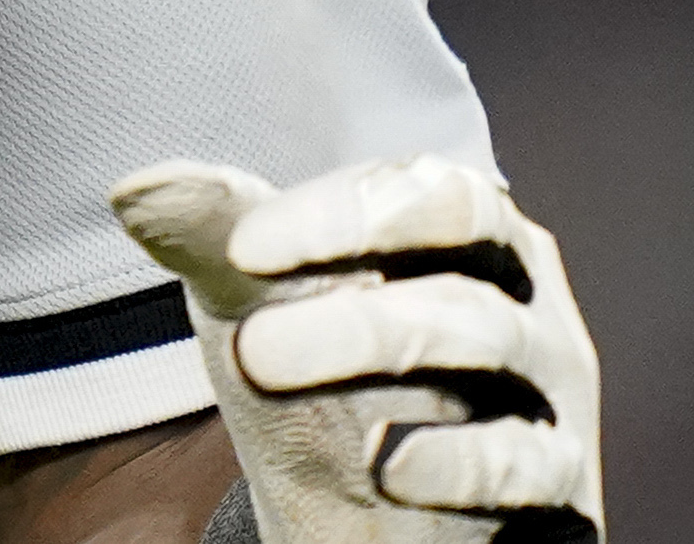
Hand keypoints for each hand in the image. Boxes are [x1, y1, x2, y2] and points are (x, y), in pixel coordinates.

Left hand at [107, 155, 600, 543]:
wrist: (378, 526)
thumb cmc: (330, 387)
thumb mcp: (267, 306)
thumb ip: (218, 240)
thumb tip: (136, 185)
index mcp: (465, 230)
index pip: (424, 188)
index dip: (339, 213)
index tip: (243, 248)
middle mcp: (521, 296)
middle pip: (467, 251)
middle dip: (356, 292)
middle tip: (252, 344)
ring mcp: (548, 389)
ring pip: (489, 341)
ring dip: (379, 348)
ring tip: (274, 372)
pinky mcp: (557, 482)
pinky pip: (522, 461)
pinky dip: (454, 462)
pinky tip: (385, 469)